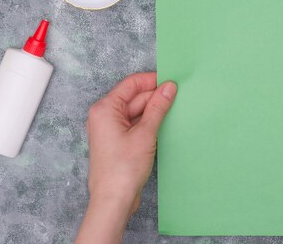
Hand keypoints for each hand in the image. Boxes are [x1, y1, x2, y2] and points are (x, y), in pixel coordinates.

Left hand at [75, 72, 176, 243]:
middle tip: (179, 97)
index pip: (131, 84)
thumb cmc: (122, 169)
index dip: (153, 80)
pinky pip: (135, 124)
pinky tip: (164, 124)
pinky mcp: (118, 141)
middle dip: (155, 97)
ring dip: (154, 111)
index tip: (172, 81)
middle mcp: (104, 116)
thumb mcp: (146, 133)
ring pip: (136, 111)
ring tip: (174, 111)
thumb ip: (158, 107)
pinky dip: (149, 123)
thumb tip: (169, 87)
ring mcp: (110, 129)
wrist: (114, 201)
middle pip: (134, 97)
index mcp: (105, 108)